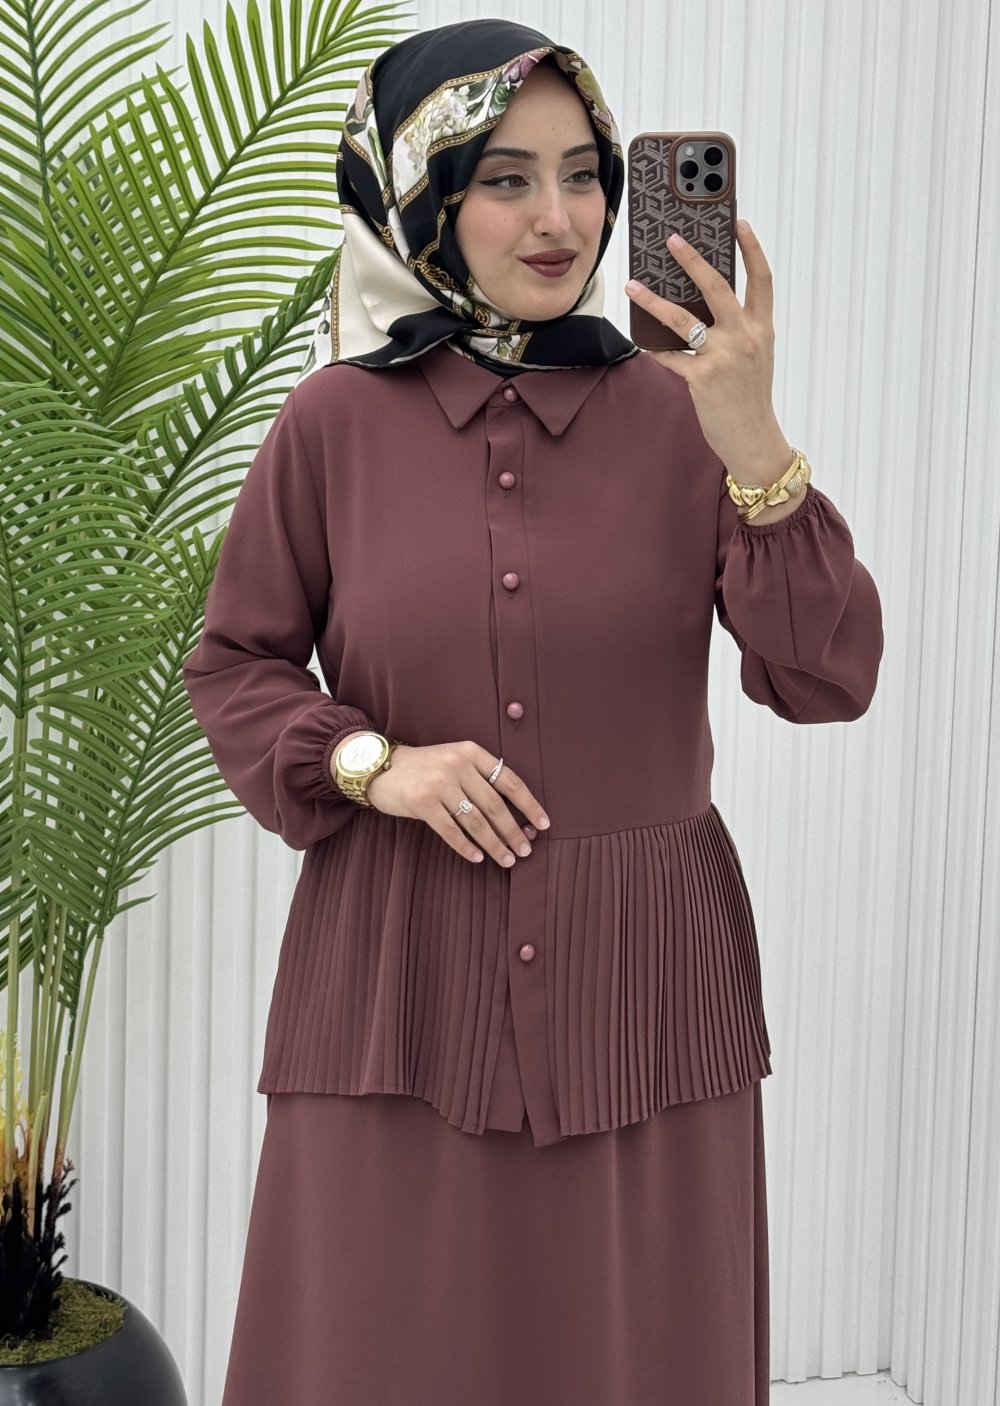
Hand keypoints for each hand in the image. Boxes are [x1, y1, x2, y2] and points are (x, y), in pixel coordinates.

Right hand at [365, 742, 548, 866]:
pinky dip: (466, 847)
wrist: (381, 767)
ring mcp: (439, 783)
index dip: (529, 805)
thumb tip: (514, 815)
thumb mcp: (455, 760)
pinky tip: (478, 858)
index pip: (509, 781)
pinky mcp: (422, 802)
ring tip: (507, 860)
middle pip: (495, 805)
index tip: (543, 825)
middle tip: (525, 850)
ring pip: (476, 821)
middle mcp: (458, 765)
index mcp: (472, 752)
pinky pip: (451, 830)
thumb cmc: (425, 768)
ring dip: (494, 844)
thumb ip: (480, 779)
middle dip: (513, 832)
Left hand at [625, 219, 791, 483]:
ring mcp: (723, 357)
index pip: (761, 279)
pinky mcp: (702, 379)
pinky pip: (671, 357)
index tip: (739, 222)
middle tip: (672, 239)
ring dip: (653, 301)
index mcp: (761, 328)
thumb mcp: (754, 356)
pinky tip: (640, 339)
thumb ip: (736, 329)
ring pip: (683, 320)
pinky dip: (654, 348)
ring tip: (633, 285)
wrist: (754, 438)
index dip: (752, 249)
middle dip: (693, 260)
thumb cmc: (749, 396)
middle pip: (717, 287)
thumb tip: (700, 306)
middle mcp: (745, 337)